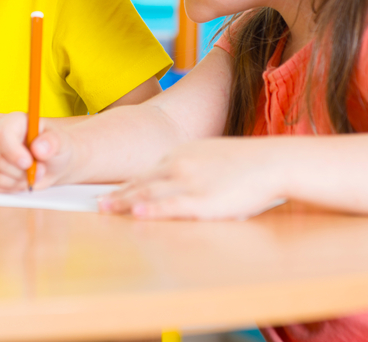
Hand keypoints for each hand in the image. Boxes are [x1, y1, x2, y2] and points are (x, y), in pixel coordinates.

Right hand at [0, 112, 77, 191]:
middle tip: (41, 169)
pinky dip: (12, 188)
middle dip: (22, 172)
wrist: (51, 162)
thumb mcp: (61, 141)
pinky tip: (22, 180)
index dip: (13, 152)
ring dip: (19, 181)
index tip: (28, 163)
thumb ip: (52, 142)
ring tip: (33, 174)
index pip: (2, 135)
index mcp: (13, 121)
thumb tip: (38, 148)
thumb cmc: (54, 148)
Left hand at [99, 138, 284, 219]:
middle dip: (118, 195)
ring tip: (105, 210)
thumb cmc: (246, 162)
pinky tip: (137, 214)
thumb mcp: (211, 155)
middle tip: (97, 204)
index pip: (147, 172)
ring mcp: (189, 182)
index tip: (110, 193)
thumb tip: (178, 178)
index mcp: (181, 153)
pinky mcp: (201, 199)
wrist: (270, 161)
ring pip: (149, 194)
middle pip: (141, 182)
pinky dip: (151, 210)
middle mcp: (179, 164)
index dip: (127, 185)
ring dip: (124, 203)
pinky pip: (170, 206)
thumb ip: (191, 165)